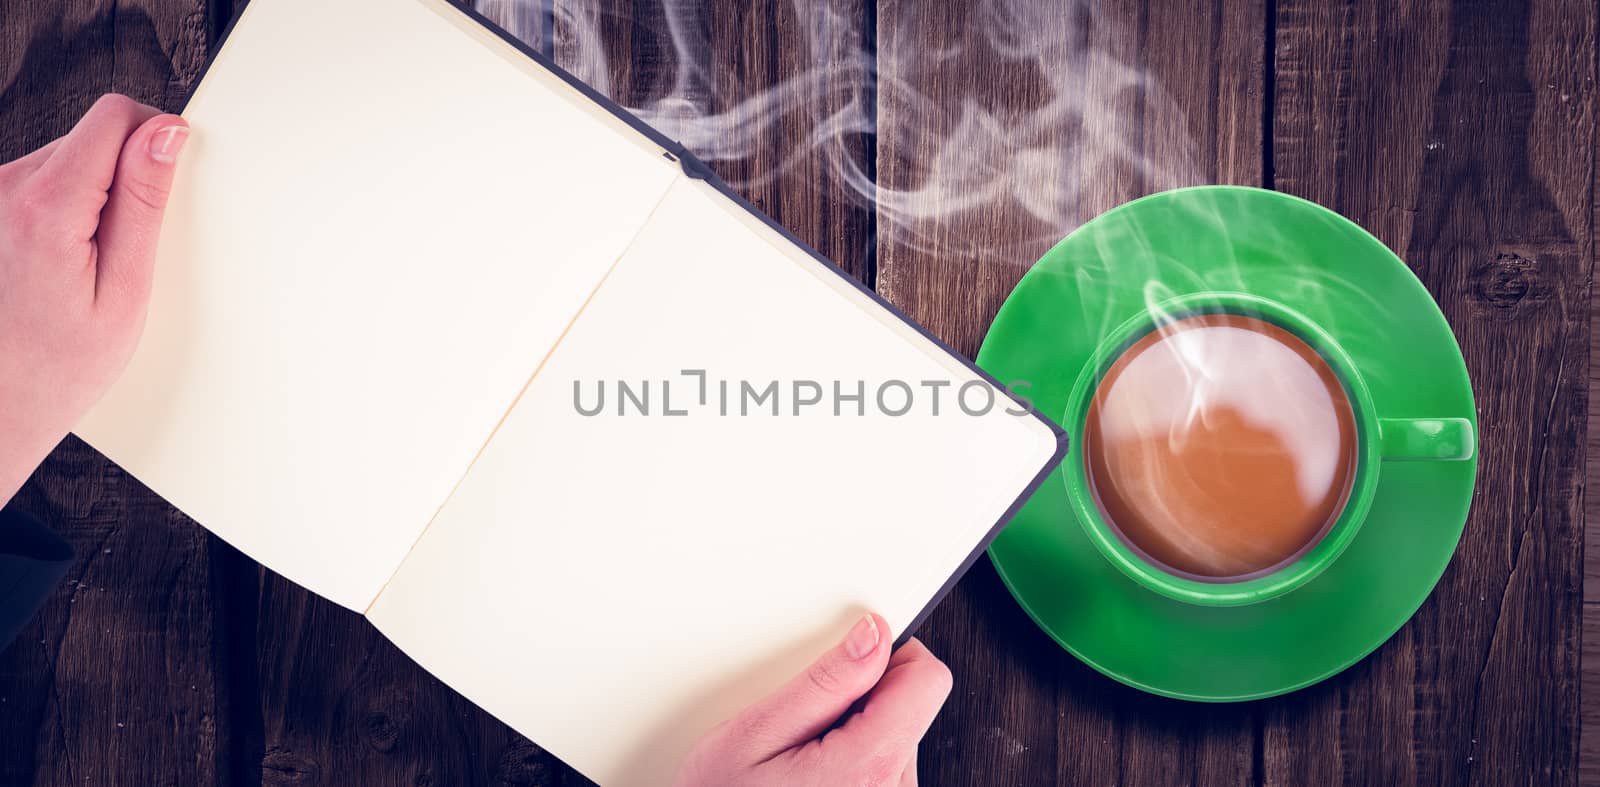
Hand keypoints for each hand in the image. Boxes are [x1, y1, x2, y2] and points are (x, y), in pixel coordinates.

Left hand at [0, 94, 188, 504]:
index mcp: (45, 207)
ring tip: (91, 264)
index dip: (156, 139)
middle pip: (93, 137)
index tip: (169, 183)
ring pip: (70, 159)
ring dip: (94, 199)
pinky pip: (45, 184)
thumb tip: (164, 135)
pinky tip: (66, 263)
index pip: (115, 117)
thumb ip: (144, 204)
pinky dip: (68, 212)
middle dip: (124, 180)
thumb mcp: (125, 291)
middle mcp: (4, 189)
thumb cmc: (60, 367)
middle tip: (125, 252)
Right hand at [672, 614, 951, 786]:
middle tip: (803, 722)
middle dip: (861, 698)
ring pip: (897, 735)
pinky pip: (886, 767)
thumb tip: (873, 637)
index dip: (889, 654)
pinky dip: (854, 760)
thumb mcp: (756, 733)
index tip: (851, 656)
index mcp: (869, 768)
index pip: (926, 679)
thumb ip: (824, 682)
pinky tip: (812, 774)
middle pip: (910, 705)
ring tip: (802, 755)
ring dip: (855, 732)